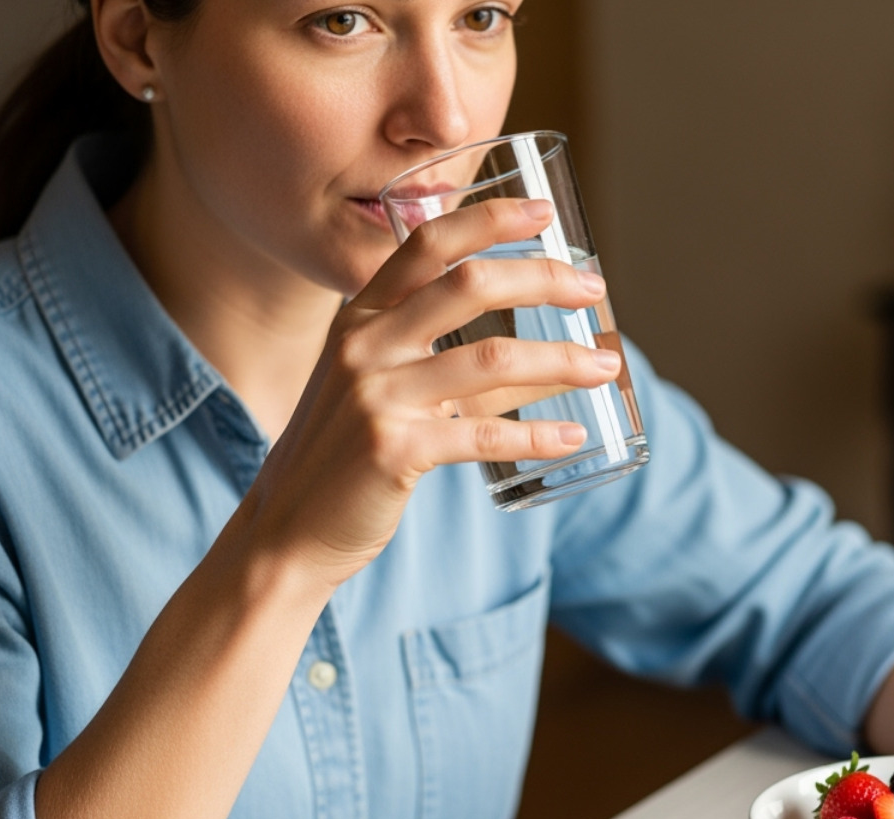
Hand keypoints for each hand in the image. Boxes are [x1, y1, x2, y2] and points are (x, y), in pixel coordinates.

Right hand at [244, 198, 619, 587]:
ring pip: (491, 358)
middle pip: (468, 285)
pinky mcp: (394, 451)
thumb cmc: (341, 453)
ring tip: (606, 366)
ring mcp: (376, 397)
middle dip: (542, 278)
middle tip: (594, 290)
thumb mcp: (364, 380)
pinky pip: (485, 435)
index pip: (428, 243)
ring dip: (561, 360)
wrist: (286, 529)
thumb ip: (416, 348)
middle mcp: (364, 345)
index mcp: (359, 317)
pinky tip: (573, 437)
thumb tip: (509, 338)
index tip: (544, 213)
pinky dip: (538, 436)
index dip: (489, 218)